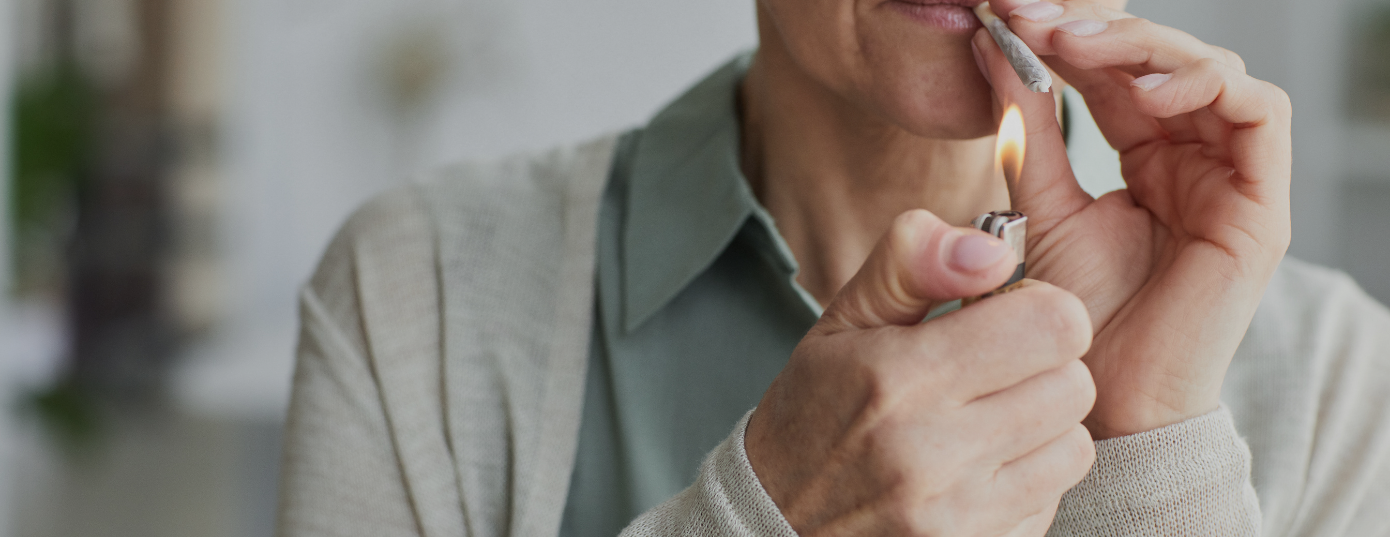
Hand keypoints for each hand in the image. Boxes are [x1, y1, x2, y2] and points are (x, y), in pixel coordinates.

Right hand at [746, 210, 1095, 535]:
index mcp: (899, 377)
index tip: (1003, 316)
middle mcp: (931, 450)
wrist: (772, 524)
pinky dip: (1026, 479)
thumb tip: (991, 248)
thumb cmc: (812, 413)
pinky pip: (1051, 500)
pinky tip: (977, 468)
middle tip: (994, 369)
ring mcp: (955, 512)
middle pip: (1074, 384)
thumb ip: (912, 262)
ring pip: (1074, 445)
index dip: (1038, 307)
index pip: (1053, 324)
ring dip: (1043, 425)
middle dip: (1043, 365)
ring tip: (987, 419)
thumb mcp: (842, 321)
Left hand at [973, 0, 1291, 437]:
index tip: (1011, 17)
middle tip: (1040, 18)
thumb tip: (996, 52)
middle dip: (1102, 30)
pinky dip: (1206, 86)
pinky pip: (1261, 114)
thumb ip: (1027, 132)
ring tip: (1082, 47)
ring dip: (1148, 48)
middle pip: (1165, 60)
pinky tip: (1144, 92)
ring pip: (1214, 72)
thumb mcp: (1041, 206)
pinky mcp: (1261, 205)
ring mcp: (1230, 178)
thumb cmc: (1075, 315)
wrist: (1102, 396)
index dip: (1070, 37)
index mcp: (1145, 154)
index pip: (1117, 72)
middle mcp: (1193, 157)